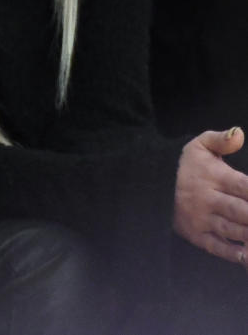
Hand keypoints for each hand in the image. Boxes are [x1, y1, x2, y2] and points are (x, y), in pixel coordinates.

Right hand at [173, 127, 247, 263]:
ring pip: (234, 231)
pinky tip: (247, 256)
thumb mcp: (199, 146)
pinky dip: (235, 255)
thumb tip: (239, 133)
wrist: (151, 183)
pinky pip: (218, 248)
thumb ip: (221, 139)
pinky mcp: (197, 235)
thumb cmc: (186, 166)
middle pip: (243, 212)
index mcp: (214, 176)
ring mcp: (202, 219)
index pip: (245, 186)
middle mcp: (208, 199)